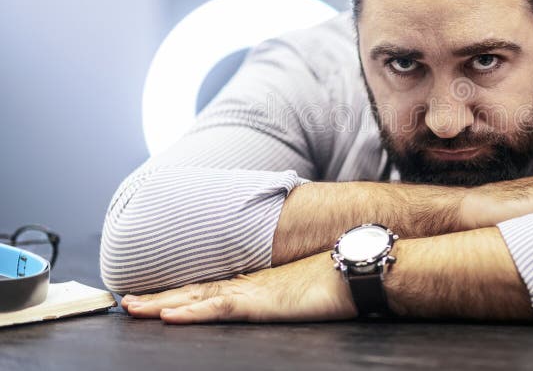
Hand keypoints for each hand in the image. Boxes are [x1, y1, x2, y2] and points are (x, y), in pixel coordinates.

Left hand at [120, 252, 356, 323]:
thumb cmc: (337, 281)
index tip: (155, 296)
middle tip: (127, 301)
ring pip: (197, 297)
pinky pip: (218, 307)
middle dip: (159, 296)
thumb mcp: (304, 290)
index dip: (180, 292)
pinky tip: (169, 314)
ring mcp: (253, 292)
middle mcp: (249, 284)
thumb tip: (277, 298)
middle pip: (195, 290)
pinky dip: (191, 310)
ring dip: (163, 302)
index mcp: (257, 283)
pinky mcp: (261, 303)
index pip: (210, 288)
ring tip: (133, 308)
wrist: (356, 268)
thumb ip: (284, 293)